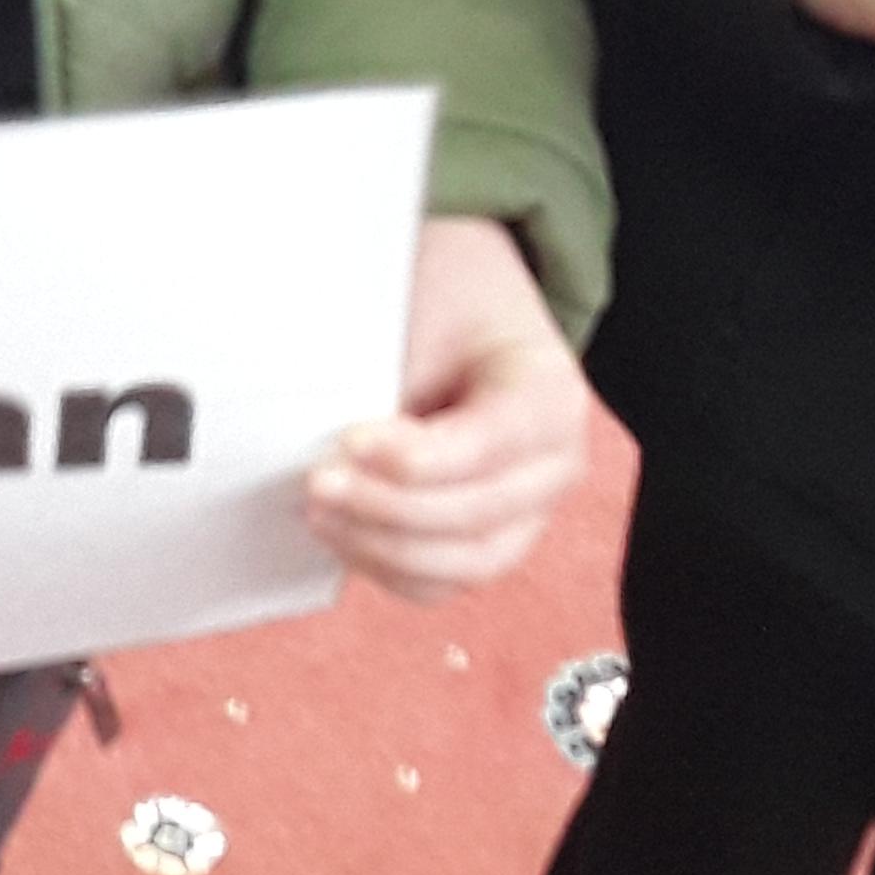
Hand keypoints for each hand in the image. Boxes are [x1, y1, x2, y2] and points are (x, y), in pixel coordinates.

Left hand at [303, 215, 588, 604]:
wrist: (468, 301)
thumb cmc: (445, 296)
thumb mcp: (422, 312)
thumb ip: (389, 378)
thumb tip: (327, 436)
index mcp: (550, 394)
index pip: (489, 445)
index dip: (417, 458)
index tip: (351, 441)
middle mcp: (554, 464)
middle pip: (478, 516)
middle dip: (388, 509)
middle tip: (319, 482)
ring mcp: (530, 510)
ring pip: (464, 563)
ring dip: (383, 548)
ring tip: (320, 513)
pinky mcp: (492, 536)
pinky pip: (445, 579)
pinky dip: (389, 568)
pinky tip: (340, 535)